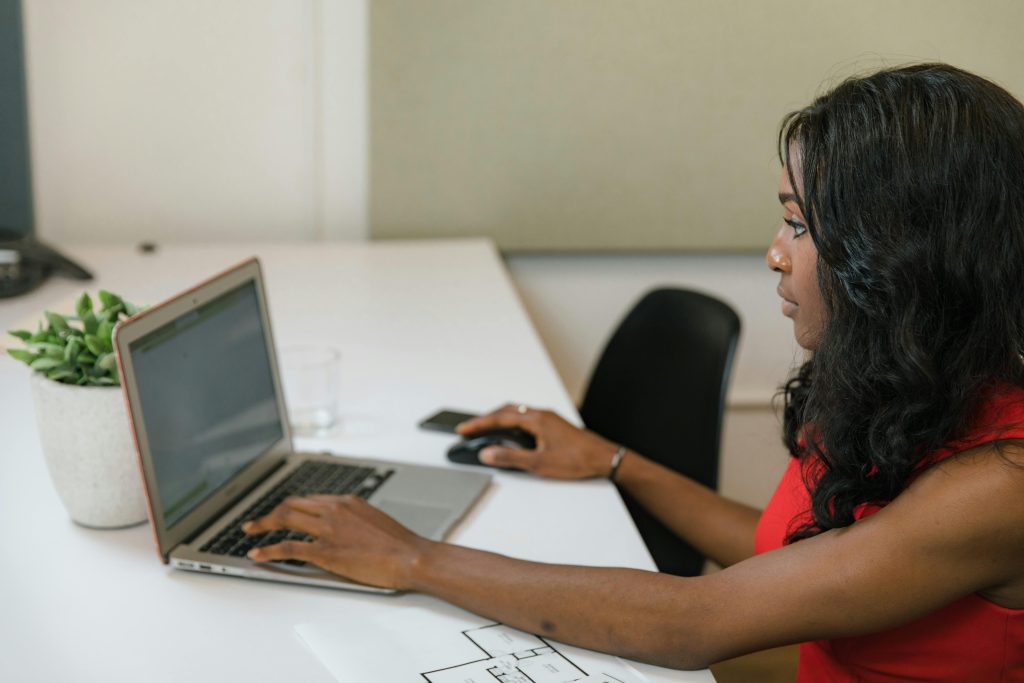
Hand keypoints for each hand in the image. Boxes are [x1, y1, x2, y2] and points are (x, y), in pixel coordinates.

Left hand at [241, 494, 430, 589]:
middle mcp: (333, 510)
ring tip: (249, 533)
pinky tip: (258, 554)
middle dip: (269, 513)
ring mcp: (328, 530)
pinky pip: (288, 547)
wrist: (410, 557)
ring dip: (262, 526)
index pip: (307, 499)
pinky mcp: (325, 552)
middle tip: (255, 523)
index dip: (288, 507)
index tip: (279, 513)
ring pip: (285, 520)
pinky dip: (268, 550)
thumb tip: (340, 526)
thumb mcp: (372, 519)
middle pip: (291, 505)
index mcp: (345, 501)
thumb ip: (351, 518)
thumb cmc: (398, 544)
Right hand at [457, 404, 618, 478]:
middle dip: (486, 419)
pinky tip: (512, 433)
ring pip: (517, 412)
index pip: (500, 418)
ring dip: (500, 419)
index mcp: (536, 419)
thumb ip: (510, 457)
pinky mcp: (554, 425)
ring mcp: (549, 418)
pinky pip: (527, 417)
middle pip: (507, 410)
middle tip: (471, 428)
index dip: (479, 424)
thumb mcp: (539, 463)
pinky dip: (513, 422)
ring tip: (487, 430)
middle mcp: (542, 414)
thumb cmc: (577, 460)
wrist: (604, 458)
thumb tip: (487, 453)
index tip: (464, 429)